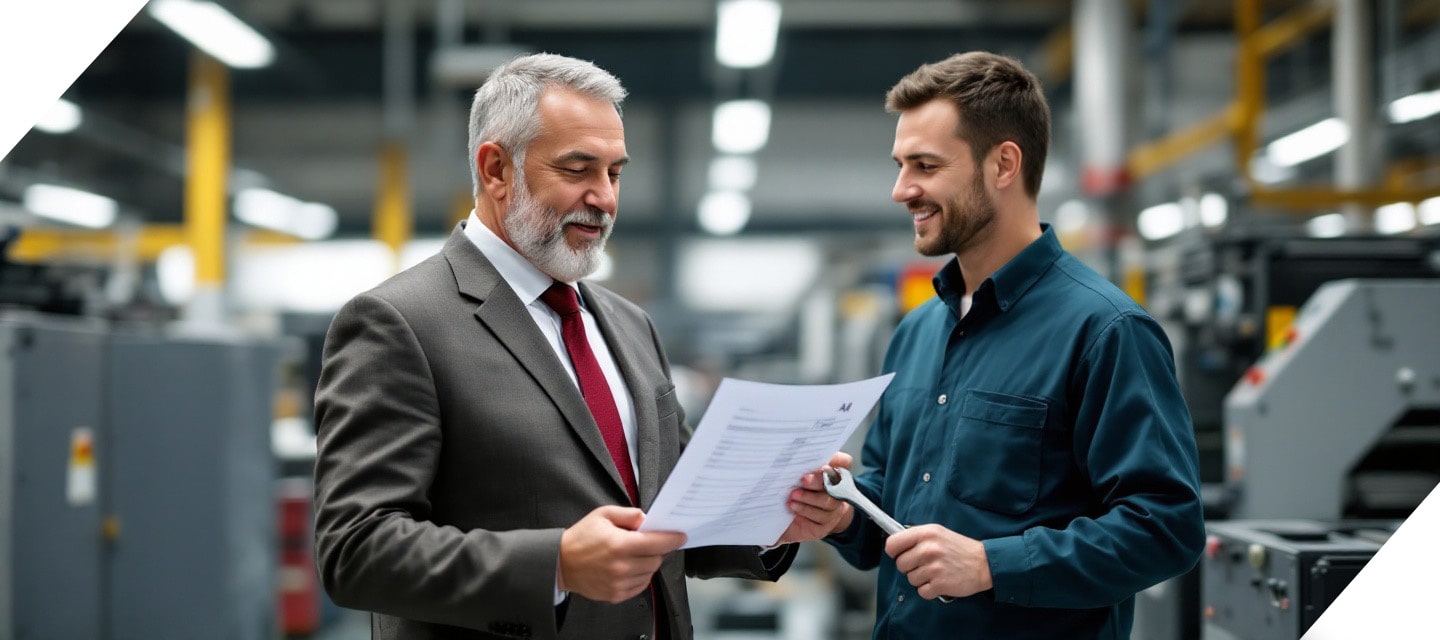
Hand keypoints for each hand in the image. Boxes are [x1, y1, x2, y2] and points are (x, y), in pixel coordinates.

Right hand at [558, 506, 685, 602]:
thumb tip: (648, 519)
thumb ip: (629, 514)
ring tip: (635, 554)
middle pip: (656, 559)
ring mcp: (619, 583)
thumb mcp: (603, 515)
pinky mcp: (616, 595)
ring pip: (650, 573)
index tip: (681, 536)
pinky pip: (641, 586)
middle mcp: (621, 566)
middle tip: (650, 542)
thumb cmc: (581, 537)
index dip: (672, 539)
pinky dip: (641, 576)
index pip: (657, 543)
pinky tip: (629, 567)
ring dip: (649, 563)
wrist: (560, 563)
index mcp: (619, 544)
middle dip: (658, 550)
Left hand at [776, 452, 854, 543]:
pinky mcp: (823, 527)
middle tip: (803, 480)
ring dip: (808, 499)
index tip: (823, 462)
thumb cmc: (791, 492)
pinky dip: (805, 512)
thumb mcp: (794, 475)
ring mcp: (832, 511)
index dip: (838, 460)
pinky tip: (793, 508)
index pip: (843, 462)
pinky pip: (820, 520)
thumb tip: (796, 448)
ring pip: (828, 503)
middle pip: (835, 484)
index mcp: (831, 474)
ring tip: (792, 496)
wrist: (786, 523)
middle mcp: (835, 492)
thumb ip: (802, 463)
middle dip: (818, 481)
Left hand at [885, 524, 991, 600]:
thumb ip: (917, 537)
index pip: (892, 544)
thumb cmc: (959, 548)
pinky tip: (939, 581)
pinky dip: (929, 590)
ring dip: (921, 579)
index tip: (899, 554)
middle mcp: (928, 549)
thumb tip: (894, 544)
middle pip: (900, 564)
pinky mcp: (940, 584)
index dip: (894, 551)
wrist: (984, 563)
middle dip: (910, 567)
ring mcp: (934, 567)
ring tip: (936, 572)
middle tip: (925, 565)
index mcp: (926, 533)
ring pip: (910, 579)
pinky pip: (921, 592)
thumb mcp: (938, 533)